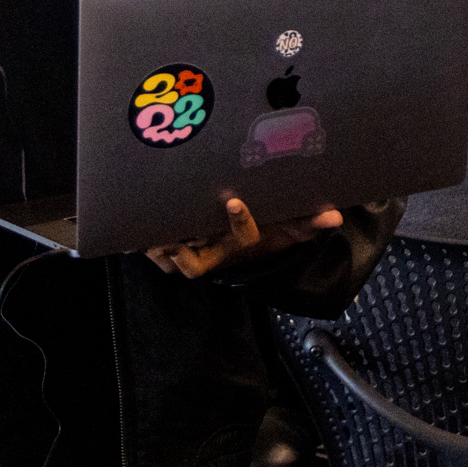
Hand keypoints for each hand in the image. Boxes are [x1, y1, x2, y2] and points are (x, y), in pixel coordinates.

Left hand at [145, 196, 341, 279]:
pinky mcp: (182, 253)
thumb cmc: (271, 230)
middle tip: (169, 237)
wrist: (253, 246)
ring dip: (158, 253)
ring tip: (145, 237)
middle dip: (182, 254)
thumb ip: (311, 221)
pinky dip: (148, 250)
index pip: (245, 237)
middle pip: (196, 265)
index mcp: (245, 243)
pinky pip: (162, 258)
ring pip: (172, 263)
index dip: (239, 223)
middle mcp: (219, 253)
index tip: (232, 201)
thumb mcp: (293, 227)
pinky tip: (132, 236)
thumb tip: (335, 216)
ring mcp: (199, 255)